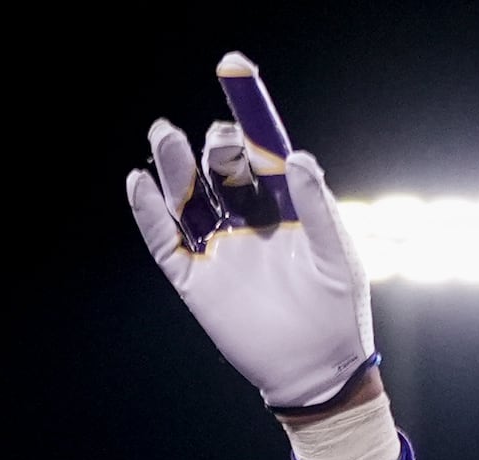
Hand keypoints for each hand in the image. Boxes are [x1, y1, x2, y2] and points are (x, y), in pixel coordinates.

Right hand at [125, 53, 375, 411]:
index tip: (233, 66)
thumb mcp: (337, 258)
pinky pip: (164, 240)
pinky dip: (148, 213)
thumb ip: (319, 208)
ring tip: (163, 135)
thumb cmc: (339, 314)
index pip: (261, 146)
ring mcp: (219, 248)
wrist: (319, 373)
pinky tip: (139, 183)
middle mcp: (248, 220)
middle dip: (217, 143)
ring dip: (173, 165)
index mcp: (286, 207)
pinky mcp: (195, 279)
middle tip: (220, 138)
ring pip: (186, 196)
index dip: (247, 107)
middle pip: (220, 166)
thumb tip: (298, 157)